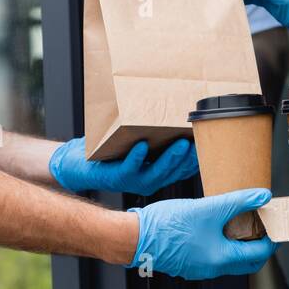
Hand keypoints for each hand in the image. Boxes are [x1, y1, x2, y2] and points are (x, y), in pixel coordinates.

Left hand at [50, 137, 197, 195]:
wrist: (78, 164)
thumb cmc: (111, 151)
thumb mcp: (138, 141)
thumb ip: (156, 133)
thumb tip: (175, 108)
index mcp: (158, 172)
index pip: (183, 168)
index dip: (196, 158)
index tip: (209, 143)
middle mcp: (148, 180)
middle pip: (174, 171)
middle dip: (188, 158)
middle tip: (199, 142)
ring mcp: (133, 180)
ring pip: (156, 173)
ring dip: (169, 159)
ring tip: (179, 143)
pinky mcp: (115, 176)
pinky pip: (128, 169)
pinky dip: (136, 158)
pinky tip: (141, 146)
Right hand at [127, 189, 278, 279]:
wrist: (134, 236)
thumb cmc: (168, 225)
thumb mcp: (209, 207)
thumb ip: (238, 201)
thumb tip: (263, 196)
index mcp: (221, 259)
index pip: (258, 254)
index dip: (271, 238)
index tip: (275, 223)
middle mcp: (211, 269)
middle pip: (246, 260)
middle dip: (258, 243)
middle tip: (262, 223)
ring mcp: (198, 267)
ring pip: (229, 258)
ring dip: (239, 242)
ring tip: (242, 219)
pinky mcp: (187, 261)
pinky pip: (213, 255)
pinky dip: (222, 243)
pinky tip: (218, 224)